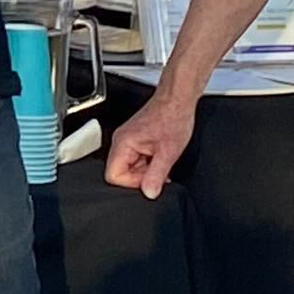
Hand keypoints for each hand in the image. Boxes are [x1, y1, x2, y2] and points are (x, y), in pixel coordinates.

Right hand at [104, 85, 198, 199]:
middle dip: (142, 176)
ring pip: (131, 167)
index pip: (113, 176)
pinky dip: (150, 162)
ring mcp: (127, 140)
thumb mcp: (168, 152)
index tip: (150, 179)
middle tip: (159, 167)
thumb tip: (149, 193)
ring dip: (148, 168)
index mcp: (123, 143)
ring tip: (162, 157)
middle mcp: (121, 141)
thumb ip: (156, 175)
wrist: (179, 101)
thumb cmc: (173, 117)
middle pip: (121, 173)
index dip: (133, 183)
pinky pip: (137, 160)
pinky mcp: (136, 140)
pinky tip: (161, 154)